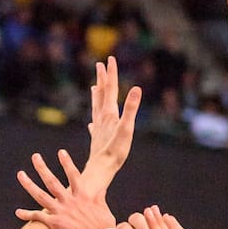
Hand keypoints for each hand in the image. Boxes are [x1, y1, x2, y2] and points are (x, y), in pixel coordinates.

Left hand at [16, 150, 115, 228]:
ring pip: (41, 195)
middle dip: (42, 168)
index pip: (73, 175)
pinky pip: (38, 217)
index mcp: (83, 196)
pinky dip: (27, 214)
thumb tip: (102, 189)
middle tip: (35, 157)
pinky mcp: (55, 224)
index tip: (61, 152)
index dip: (67, 163)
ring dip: (29, 184)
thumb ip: (100, 199)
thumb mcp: (105, 211)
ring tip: (21, 174)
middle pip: (52, 181)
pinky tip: (18, 212)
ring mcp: (61, 212)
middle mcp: (70, 201)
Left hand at [83, 57, 141, 192]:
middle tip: (100, 64)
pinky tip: (91, 123)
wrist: (101, 169)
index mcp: (109, 113)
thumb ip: (131, 108)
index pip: (111, 88)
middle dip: (102, 79)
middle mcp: (102, 118)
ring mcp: (98, 128)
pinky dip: (94, 120)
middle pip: (102, 94)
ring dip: (96, 95)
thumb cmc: (115, 151)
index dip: (111, 73)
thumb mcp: (126, 128)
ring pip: (96, 108)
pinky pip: (94, 125)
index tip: (110, 59)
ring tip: (93, 87)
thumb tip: (136, 88)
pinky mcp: (97, 139)